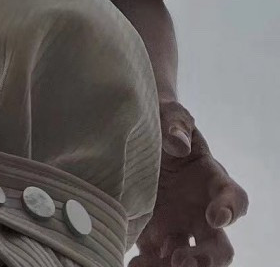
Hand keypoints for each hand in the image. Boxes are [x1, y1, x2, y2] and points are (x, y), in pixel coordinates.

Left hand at [130, 104, 249, 266]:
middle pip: (219, 246)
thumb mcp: (169, 115)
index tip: (214, 216)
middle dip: (206, 260)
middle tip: (180, 259)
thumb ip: (175, 124)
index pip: (234, 198)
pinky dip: (147, 266)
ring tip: (151, 265)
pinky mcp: (154, 235)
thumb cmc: (162, 124)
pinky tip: (132, 265)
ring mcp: (178, 226)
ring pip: (190, 260)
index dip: (229, 210)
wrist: (136, 135)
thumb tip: (178, 143)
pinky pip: (157, 260)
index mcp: (210, 178)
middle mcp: (199, 210)